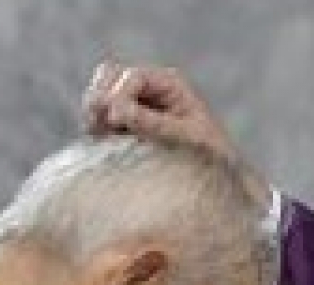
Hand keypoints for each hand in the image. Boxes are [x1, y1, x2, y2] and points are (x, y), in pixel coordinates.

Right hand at [81, 61, 270, 208]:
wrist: (218, 180)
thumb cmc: (209, 155)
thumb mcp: (185, 137)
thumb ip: (153, 122)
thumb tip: (118, 110)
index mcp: (169, 84)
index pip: (132, 77)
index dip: (119, 95)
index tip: (115, 120)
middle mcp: (149, 89)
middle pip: (109, 76)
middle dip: (100, 98)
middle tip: (100, 126)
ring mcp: (135, 107)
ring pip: (99, 96)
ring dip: (95, 114)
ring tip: (100, 136)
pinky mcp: (125, 128)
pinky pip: (99, 120)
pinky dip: (96, 129)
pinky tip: (102, 143)